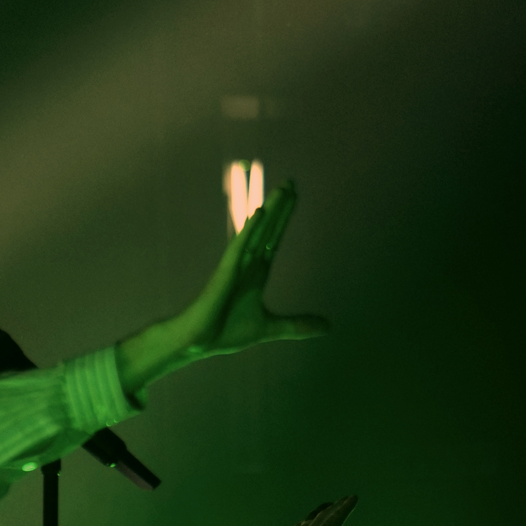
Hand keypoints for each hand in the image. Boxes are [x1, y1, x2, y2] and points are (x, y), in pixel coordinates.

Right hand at [178, 180, 329, 359]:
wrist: (197, 342)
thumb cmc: (225, 332)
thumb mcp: (270, 328)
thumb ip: (297, 325)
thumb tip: (327, 326)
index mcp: (256, 274)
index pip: (273, 240)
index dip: (284, 219)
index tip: (293, 198)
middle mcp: (246, 265)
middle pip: (268, 230)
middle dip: (280, 207)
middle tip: (291, 182)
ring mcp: (235, 267)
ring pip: (256, 233)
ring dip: (270, 211)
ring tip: (282, 189)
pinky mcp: (224, 274)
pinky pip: (239, 248)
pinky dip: (249, 231)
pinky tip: (260, 213)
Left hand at [232, 496, 369, 525]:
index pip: (334, 519)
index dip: (344, 509)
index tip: (353, 496)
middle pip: (325, 516)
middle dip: (337, 507)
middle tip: (346, 497)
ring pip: (312, 519)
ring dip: (323, 512)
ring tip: (328, 505)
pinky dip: (306, 521)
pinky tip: (302, 525)